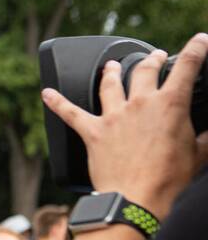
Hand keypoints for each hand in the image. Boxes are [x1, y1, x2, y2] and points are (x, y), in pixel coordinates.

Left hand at [42, 33, 207, 219]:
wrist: (134, 199)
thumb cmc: (167, 180)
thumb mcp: (199, 154)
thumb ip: (207, 137)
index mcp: (170, 104)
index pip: (187, 67)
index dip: (196, 49)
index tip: (200, 40)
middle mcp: (139, 104)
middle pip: (144, 70)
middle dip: (152, 59)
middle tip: (156, 56)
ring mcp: (113, 116)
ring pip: (109, 84)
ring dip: (111, 72)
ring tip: (111, 66)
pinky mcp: (93, 133)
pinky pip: (70, 114)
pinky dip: (57, 102)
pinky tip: (46, 94)